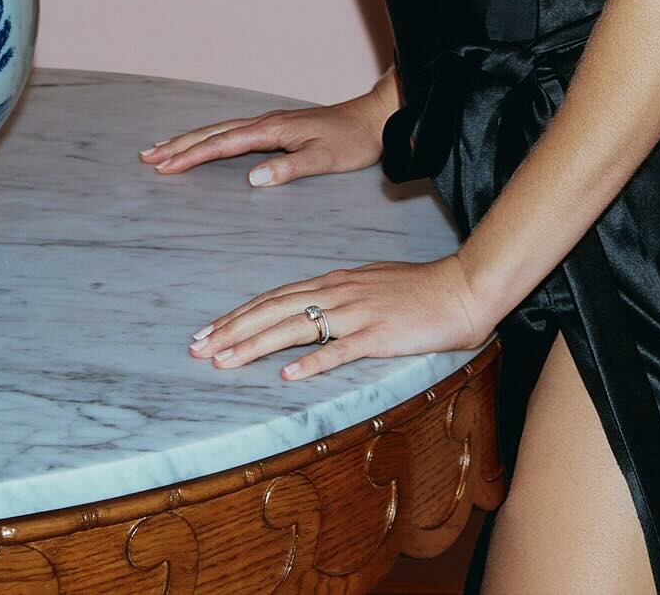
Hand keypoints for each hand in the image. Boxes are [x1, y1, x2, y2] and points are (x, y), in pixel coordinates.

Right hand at [139, 93, 385, 185]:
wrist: (372, 118)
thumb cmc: (351, 141)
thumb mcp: (324, 159)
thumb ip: (288, 169)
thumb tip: (252, 178)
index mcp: (271, 130)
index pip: (222, 144)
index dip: (192, 156)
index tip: (166, 166)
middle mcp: (264, 123)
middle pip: (212, 133)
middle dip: (179, 144)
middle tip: (147, 156)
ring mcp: (268, 123)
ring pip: (219, 130)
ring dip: (189, 139)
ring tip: (162, 148)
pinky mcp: (274, 128)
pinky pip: (231, 132)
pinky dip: (209, 137)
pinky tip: (204, 143)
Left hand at [186, 254, 490, 381]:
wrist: (462, 286)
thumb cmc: (419, 289)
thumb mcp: (369, 285)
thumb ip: (339, 297)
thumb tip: (312, 311)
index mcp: (332, 283)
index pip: (273, 299)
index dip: (239, 315)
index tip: (208, 332)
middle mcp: (336, 293)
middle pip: (273, 311)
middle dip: (232, 330)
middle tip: (198, 348)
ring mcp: (356, 313)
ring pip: (295, 328)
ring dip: (255, 344)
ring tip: (224, 360)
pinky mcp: (379, 334)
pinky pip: (340, 349)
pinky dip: (312, 361)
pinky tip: (288, 375)